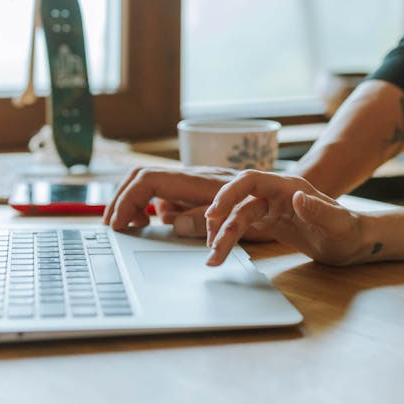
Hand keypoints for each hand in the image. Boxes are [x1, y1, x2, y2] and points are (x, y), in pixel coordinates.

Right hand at [102, 166, 271, 240]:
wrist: (292, 192)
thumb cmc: (271, 206)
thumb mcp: (242, 220)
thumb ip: (205, 220)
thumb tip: (169, 221)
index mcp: (200, 181)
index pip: (150, 180)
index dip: (129, 200)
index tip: (119, 224)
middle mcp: (193, 176)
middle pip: (143, 177)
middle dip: (122, 199)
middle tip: (112, 226)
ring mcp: (195, 182)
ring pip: (152, 184)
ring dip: (134, 202)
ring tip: (130, 227)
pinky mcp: (199, 190)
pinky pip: (167, 193)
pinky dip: (151, 206)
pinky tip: (154, 224)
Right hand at [204, 170, 367, 266]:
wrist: (352, 242)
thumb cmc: (349, 231)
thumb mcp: (338, 224)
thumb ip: (320, 211)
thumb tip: (299, 198)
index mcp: (289, 187)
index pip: (251, 181)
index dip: (229, 193)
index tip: (214, 213)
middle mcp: (276, 194)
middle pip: (239, 200)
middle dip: (221, 220)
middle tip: (210, 245)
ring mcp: (271, 207)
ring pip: (238, 215)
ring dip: (222, 234)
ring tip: (213, 259)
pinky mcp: (269, 221)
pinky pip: (242, 225)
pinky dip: (229, 238)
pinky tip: (220, 252)